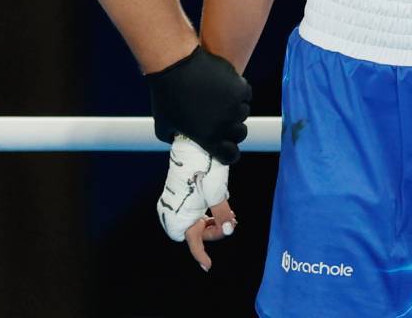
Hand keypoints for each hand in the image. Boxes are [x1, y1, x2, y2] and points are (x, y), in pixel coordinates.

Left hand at [146, 44, 250, 163]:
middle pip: (240, 134)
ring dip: (235, 108)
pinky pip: (246, 93)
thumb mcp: (162, 123)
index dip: (229, 152)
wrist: (173, 63)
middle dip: (232, 129)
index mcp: (209, 138)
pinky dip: (239, 91)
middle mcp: (225, 124)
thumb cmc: (164, 93)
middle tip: (221, 119)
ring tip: (220, 99)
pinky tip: (226, 87)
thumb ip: (171, 137)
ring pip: (243, 112)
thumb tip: (176, 141)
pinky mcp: (239, 87)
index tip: (226, 146)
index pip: (230, 155)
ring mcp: (234, 105)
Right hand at [157, 134, 235, 269]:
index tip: (208, 267)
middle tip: (233, 220)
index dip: (201, 254)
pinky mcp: (183, 197)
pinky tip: (222, 206)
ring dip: (215, 221)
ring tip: (231, 212)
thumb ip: (223, 214)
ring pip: (199, 223)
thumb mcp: (217, 192)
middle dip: (216, 230)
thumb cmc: (203, 168)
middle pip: (199, 233)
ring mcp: (180, 204)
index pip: (193, 241)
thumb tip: (229, 228)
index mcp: (183, 213)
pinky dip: (210, 213)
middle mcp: (178, 211)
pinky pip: (197, 213)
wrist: (192, 144)